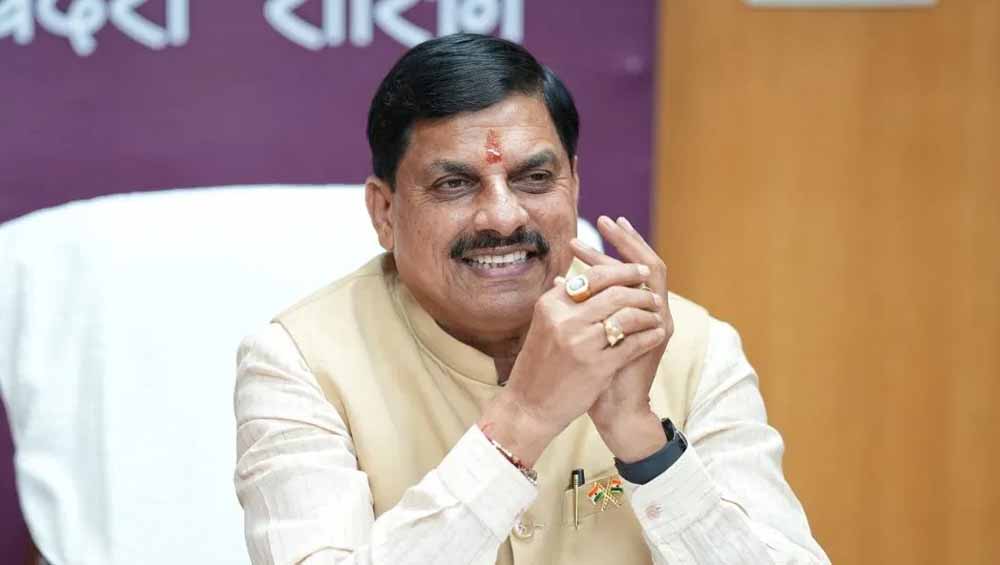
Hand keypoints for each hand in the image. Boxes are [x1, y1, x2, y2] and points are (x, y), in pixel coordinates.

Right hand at [477, 261, 666, 466]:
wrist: (529, 405)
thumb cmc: (540, 364)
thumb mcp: (546, 325)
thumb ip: (568, 301)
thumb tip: (599, 275)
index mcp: (551, 304)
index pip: (594, 275)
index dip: (622, 270)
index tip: (640, 270)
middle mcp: (564, 319)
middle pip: (615, 292)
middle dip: (640, 291)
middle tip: (653, 295)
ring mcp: (581, 343)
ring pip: (627, 315)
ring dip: (648, 314)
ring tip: (656, 315)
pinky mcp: (597, 366)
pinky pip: (633, 343)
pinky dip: (649, 336)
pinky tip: (655, 334)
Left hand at [573, 216, 673, 462]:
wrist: (611, 408)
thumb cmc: (588, 376)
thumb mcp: (578, 334)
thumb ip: (576, 308)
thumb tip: (559, 281)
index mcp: (629, 313)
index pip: (620, 271)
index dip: (603, 250)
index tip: (577, 237)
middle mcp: (647, 312)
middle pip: (640, 263)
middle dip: (621, 239)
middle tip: (602, 219)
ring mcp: (657, 319)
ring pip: (651, 270)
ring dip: (630, 247)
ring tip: (608, 227)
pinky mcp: (659, 330)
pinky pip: (653, 291)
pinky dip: (636, 273)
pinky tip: (620, 260)